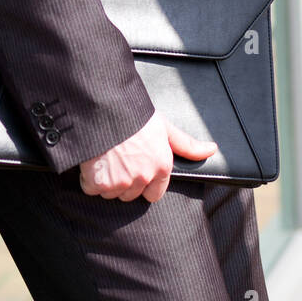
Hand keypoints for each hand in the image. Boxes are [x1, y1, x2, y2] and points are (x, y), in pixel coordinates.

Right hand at [79, 108, 216, 203]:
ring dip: (106, 180)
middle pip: (131, 194)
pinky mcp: (98, 183)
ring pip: (112, 193)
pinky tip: (93, 160)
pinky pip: (92, 189)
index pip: (154, 194)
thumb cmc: (135, 114)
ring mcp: (120, 182)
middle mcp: (143, 178)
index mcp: (161, 167)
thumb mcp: (164, 127)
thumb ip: (187, 144)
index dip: (144, 182)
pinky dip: (89, 178)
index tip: (136, 168)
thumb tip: (212, 149)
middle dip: (124, 181)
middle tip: (118, 158)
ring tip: (106, 156)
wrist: (105, 106)